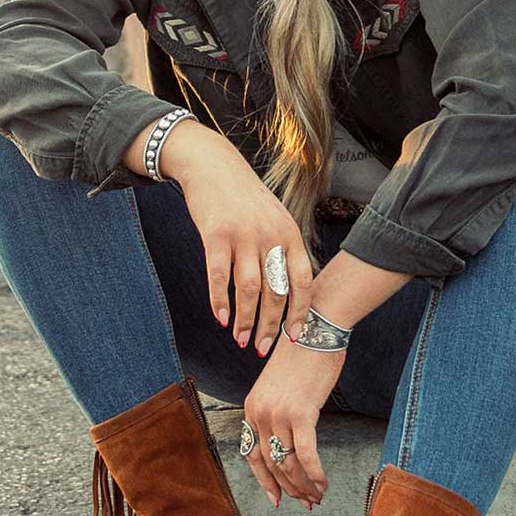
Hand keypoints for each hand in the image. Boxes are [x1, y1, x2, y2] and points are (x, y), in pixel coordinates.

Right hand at [167, 128, 314, 348]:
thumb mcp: (274, 217)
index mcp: (289, 234)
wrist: (213, 166)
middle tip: (262, 349)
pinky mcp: (216, 235)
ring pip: (249, 289)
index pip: (302, 281)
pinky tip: (221, 318)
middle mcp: (270, 235)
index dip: (300, 313)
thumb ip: (283, 249)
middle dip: (270, 326)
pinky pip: (219, 276)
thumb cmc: (244, 198)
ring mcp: (243, 235)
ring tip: (241, 340)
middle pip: (276, 291)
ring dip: (245, 320)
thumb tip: (289, 291)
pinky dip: (220, 301)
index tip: (295, 338)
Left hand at [242, 329, 346, 510]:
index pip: (252, 455)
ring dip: (304, 485)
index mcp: (251, 409)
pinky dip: (315, 473)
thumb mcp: (278, 388)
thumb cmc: (301, 357)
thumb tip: (291, 442)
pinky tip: (323, 484)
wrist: (313, 329)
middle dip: (290, 488)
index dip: (265, 481)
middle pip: (272, 464)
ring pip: (289, 463)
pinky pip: (306, 453)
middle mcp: (260, 414)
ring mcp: (278, 414)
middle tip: (307, 502)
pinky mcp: (301, 413)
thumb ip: (278, 414)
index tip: (277, 498)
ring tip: (317, 497)